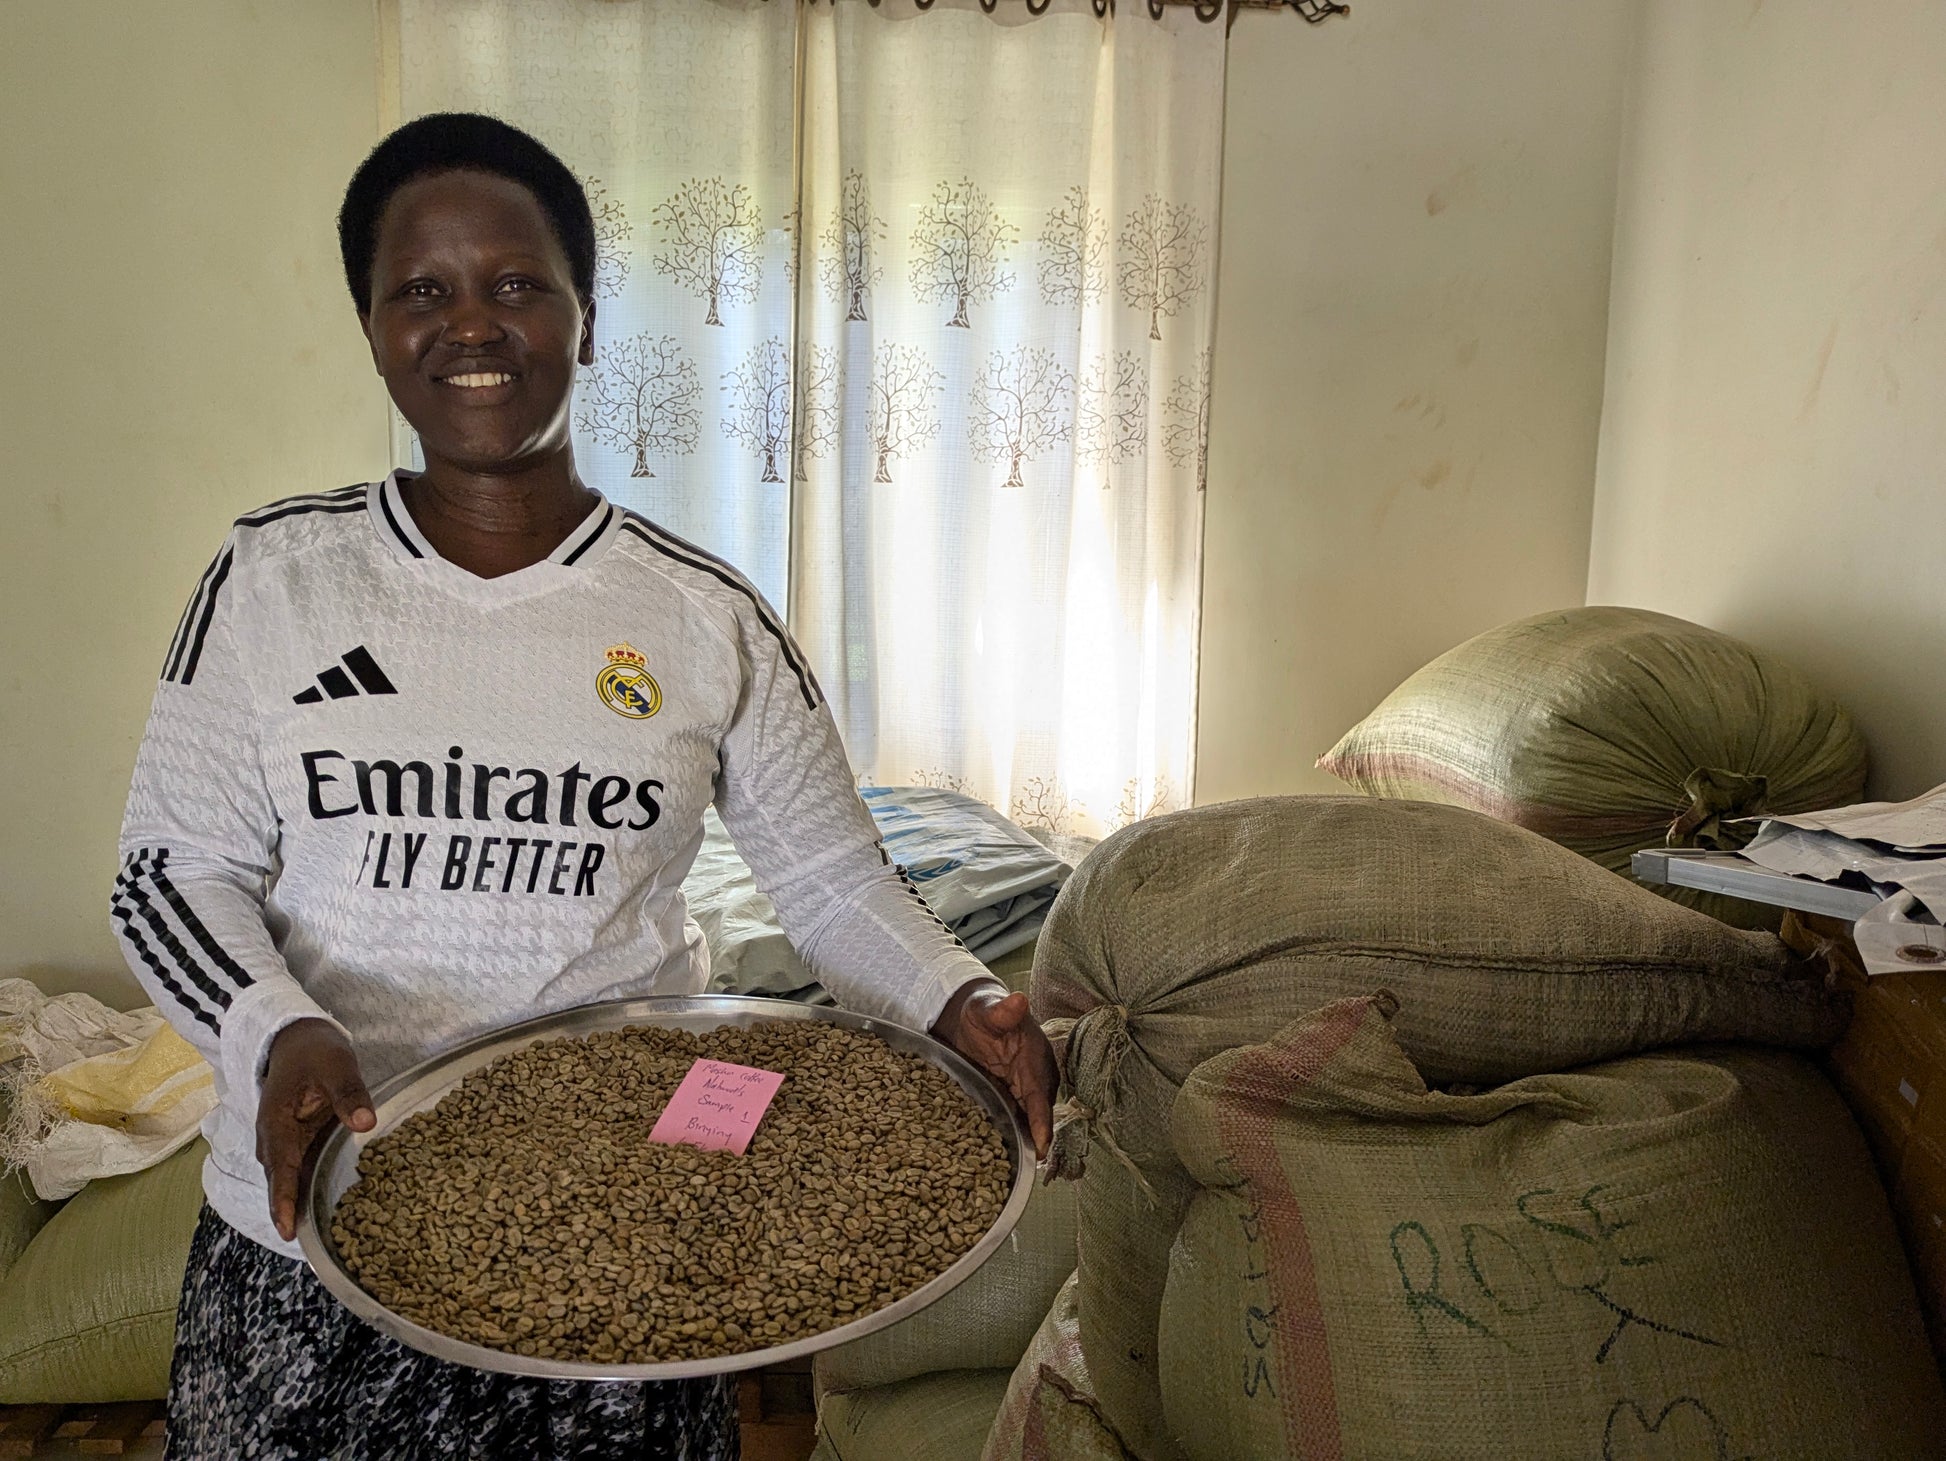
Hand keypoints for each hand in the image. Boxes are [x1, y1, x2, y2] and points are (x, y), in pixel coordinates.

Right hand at [256, 1018, 375, 1241]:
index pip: (280, 1167)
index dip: (283, 1199)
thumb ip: (349, 1093)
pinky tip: (334, 1206)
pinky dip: (313, 1187)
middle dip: (291, 1212)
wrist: (295, 1039)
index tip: (288, 1229)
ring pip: (292, 1178)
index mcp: (276, 1123)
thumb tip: (365, 1124)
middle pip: (282, 1181)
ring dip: (301, 1204)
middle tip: (307, 1244)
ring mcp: (287, 1142)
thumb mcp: (336, 1064)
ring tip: (320, 1237)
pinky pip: (304, 1168)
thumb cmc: (313, 1051)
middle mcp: (275, 1139)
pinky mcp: (301, 1142)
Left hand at [932, 984, 1058, 1160]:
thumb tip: (1019, 999)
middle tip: (1017, 1168)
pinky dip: (1005, 1136)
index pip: (1041, 1097)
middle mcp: (1035, 1081)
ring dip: (1017, 1143)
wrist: (974, 1017)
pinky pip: (1010, 1121)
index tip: (1041, 1146)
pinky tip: (989, 1153)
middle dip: (1030, 1142)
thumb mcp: (987, 1009)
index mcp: (1036, 1061)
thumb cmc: (983, 1011)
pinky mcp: (1008, 1100)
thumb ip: (1002, 1011)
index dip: (1041, 1122)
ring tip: (1005, 1169)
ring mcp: (1022, 1093)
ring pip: (1023, 1124)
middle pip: (1036, 1118)